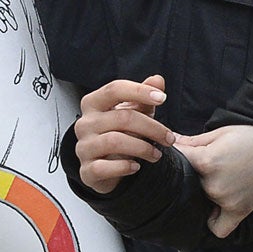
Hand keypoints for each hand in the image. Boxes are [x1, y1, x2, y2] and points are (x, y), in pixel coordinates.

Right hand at [72, 76, 177, 193]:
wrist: (108, 168)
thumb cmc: (122, 134)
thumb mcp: (136, 112)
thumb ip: (144, 96)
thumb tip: (158, 80)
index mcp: (93, 103)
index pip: (114, 89)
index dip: (139, 91)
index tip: (162, 98)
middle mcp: (84, 123)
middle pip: (122, 117)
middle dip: (152, 127)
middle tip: (169, 138)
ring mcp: (83, 148)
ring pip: (114, 141)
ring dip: (143, 148)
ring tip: (157, 154)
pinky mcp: (86, 171)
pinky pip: (103, 167)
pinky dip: (124, 167)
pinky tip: (136, 167)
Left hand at [176, 126, 252, 236]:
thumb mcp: (223, 132)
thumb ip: (194, 140)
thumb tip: (171, 142)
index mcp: (207, 161)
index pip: (178, 158)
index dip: (177, 152)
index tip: (182, 149)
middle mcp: (213, 185)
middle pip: (186, 181)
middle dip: (190, 171)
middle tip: (202, 163)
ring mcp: (225, 201)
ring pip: (197, 201)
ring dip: (200, 192)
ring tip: (216, 178)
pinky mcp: (239, 212)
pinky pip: (218, 228)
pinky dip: (214, 220)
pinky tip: (215, 208)